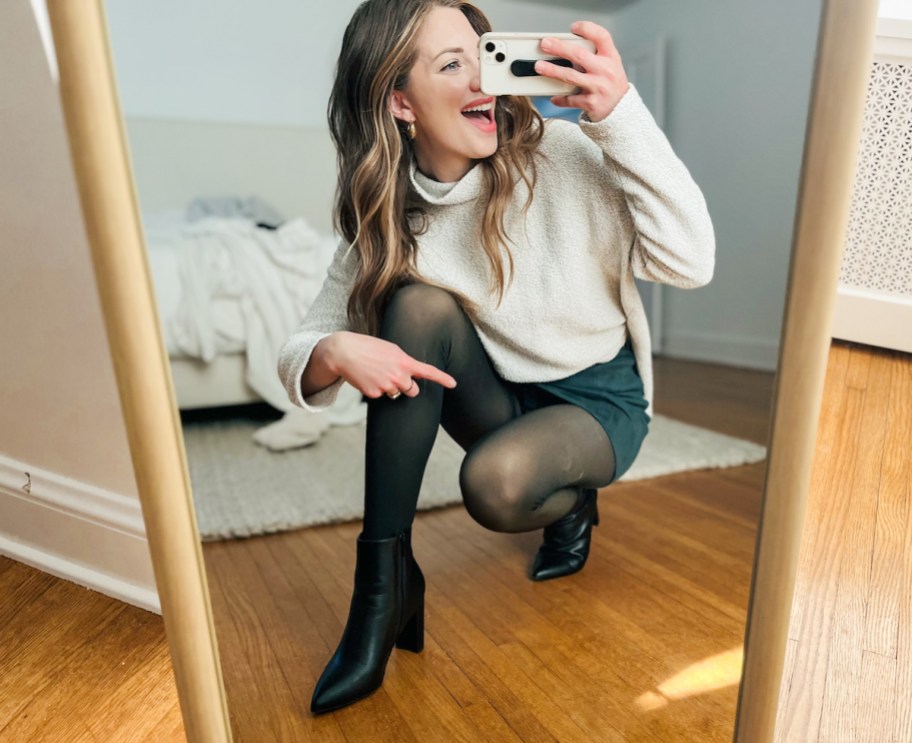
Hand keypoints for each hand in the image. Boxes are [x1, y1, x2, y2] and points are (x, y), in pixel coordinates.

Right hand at [324, 331, 456, 399]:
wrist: (344, 352)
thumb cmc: (368, 347)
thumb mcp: (391, 349)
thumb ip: (404, 361)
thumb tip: (410, 375)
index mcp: (404, 362)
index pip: (428, 372)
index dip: (443, 379)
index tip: (454, 384)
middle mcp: (398, 376)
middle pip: (412, 391)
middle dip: (407, 387)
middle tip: (394, 376)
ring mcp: (386, 386)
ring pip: (395, 394)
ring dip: (390, 387)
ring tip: (376, 373)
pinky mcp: (374, 394)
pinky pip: (380, 396)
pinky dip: (375, 389)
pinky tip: (367, 377)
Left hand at [535, 21, 628, 122]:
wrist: (621, 109)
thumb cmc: (610, 83)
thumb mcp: (610, 64)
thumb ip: (594, 55)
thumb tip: (565, 47)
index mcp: (611, 57)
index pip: (602, 36)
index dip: (587, 29)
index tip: (573, 28)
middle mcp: (605, 70)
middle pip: (579, 55)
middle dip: (559, 48)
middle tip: (545, 44)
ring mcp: (598, 87)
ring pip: (571, 76)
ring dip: (552, 70)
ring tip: (539, 66)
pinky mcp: (591, 103)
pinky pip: (570, 99)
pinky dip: (560, 98)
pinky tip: (553, 97)